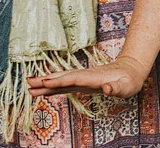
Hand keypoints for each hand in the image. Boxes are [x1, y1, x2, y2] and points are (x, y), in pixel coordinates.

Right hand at [27, 56, 147, 97]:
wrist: (131, 70)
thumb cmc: (130, 80)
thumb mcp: (126, 86)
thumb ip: (116, 88)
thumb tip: (106, 88)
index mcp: (94, 77)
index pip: (74, 79)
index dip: (60, 80)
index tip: (45, 82)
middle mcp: (85, 76)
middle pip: (63, 77)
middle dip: (46, 80)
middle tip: (28, 83)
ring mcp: (83, 79)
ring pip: (62, 80)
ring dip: (46, 83)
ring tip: (29, 86)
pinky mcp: (83, 82)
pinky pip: (65, 84)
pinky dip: (53, 86)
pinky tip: (44, 88)